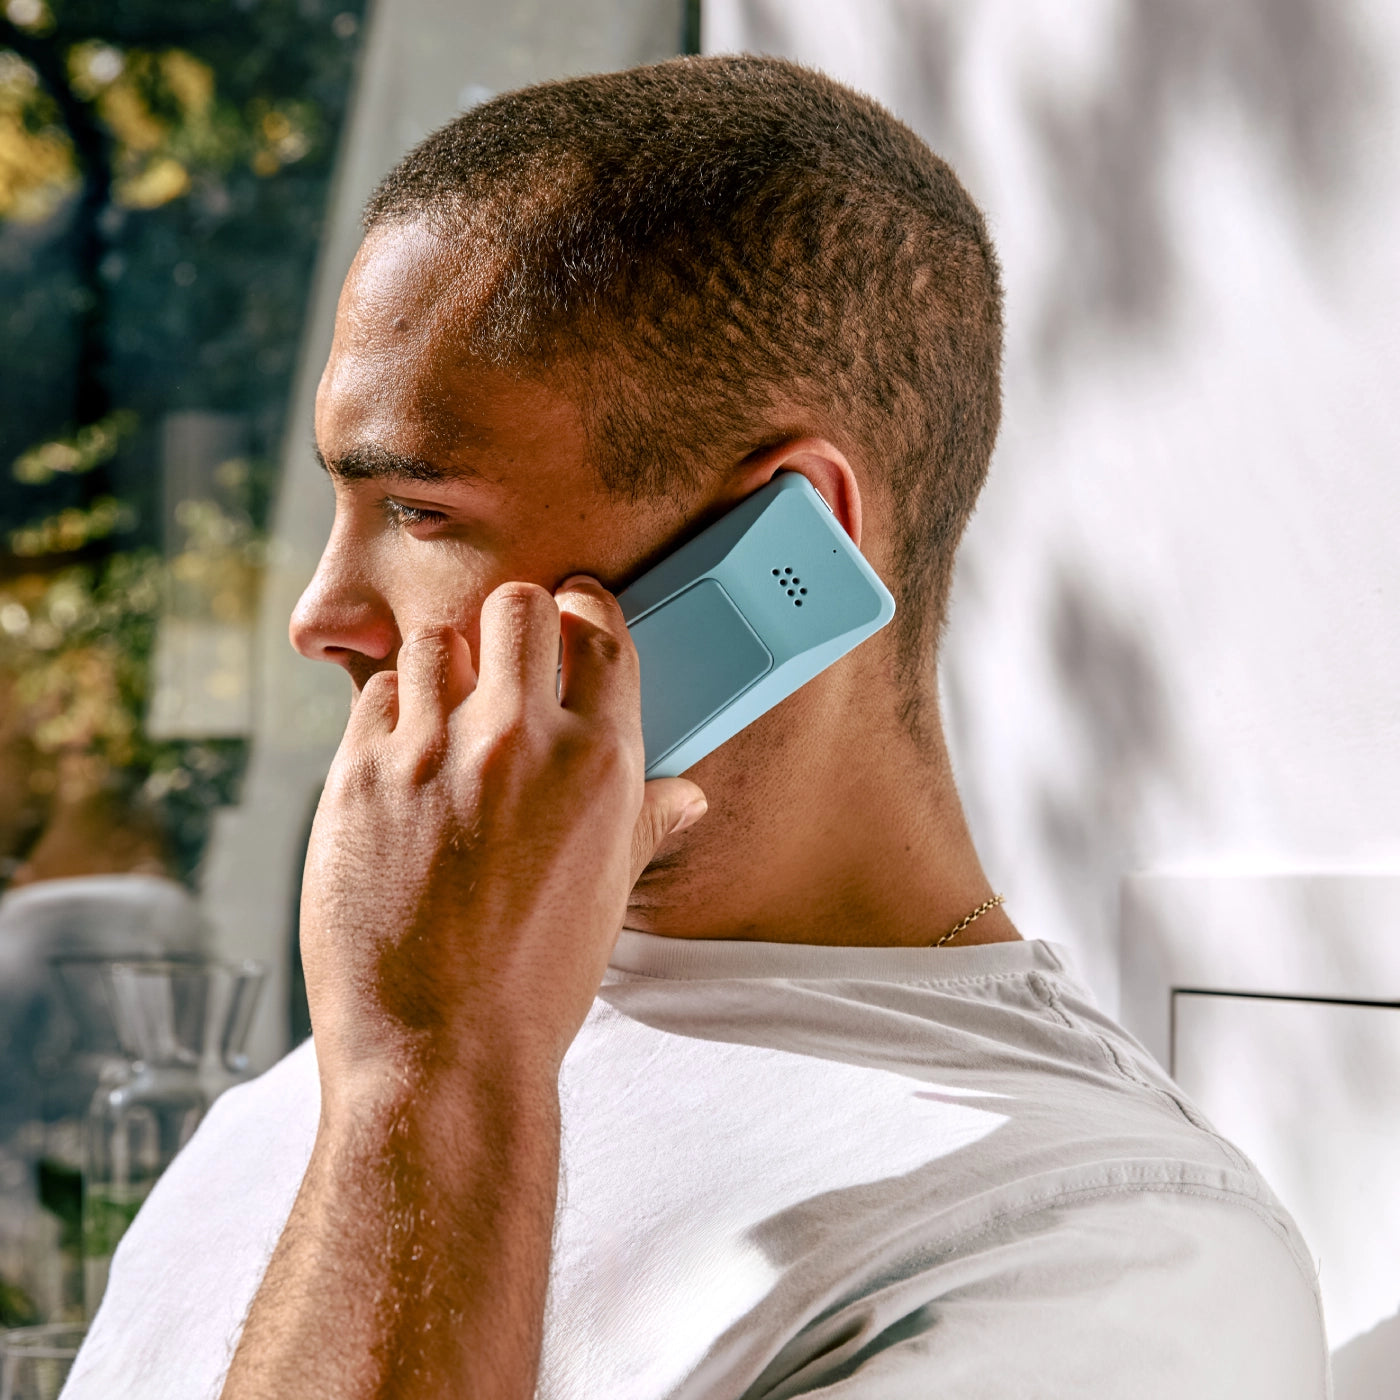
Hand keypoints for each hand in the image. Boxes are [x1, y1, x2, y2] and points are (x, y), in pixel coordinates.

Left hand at [297, 575, 706, 1100]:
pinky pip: (371, 697)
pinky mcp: (357, 777)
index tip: (573, 612)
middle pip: (516, 606)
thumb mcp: (610, 896)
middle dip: (514, 620)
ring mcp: (432, 755)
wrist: (442, 1052)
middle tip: (505, 654)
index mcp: (599, 766)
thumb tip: (685, 794)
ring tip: (445, 712)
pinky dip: (388, 713)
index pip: (601, 632)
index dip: (586, 611)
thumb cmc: (535, 983)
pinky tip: (400, 757)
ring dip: (442, 666)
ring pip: (432, 641)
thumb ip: (643, 822)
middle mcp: (519, 743)